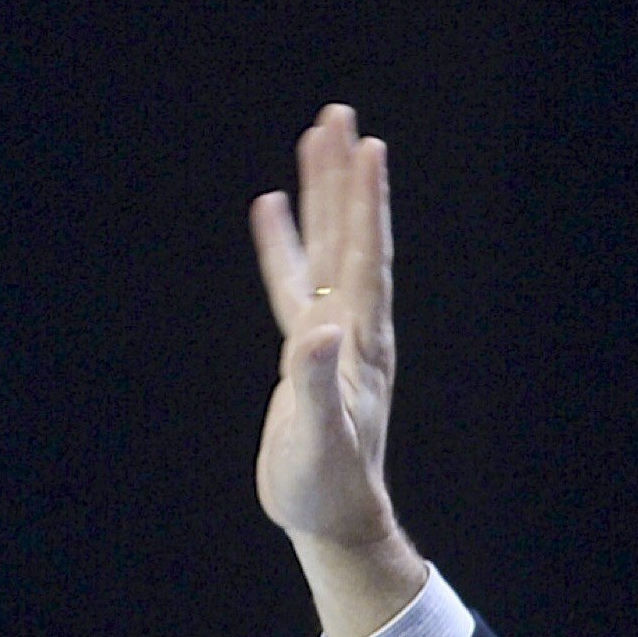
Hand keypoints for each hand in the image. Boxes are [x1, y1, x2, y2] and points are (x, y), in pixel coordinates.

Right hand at [249, 106, 430, 636]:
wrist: (333, 520)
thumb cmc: (327, 488)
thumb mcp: (317, 439)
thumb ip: (314, 384)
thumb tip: (317, 330)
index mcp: (359, 342)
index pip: (363, 258)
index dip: (364, 204)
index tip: (365, 147)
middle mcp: (352, 327)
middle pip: (350, 236)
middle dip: (344, 177)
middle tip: (339, 116)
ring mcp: (330, 335)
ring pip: (326, 249)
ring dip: (322, 195)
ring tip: (315, 137)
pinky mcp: (307, 352)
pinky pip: (295, 282)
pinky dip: (286, 243)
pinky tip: (273, 209)